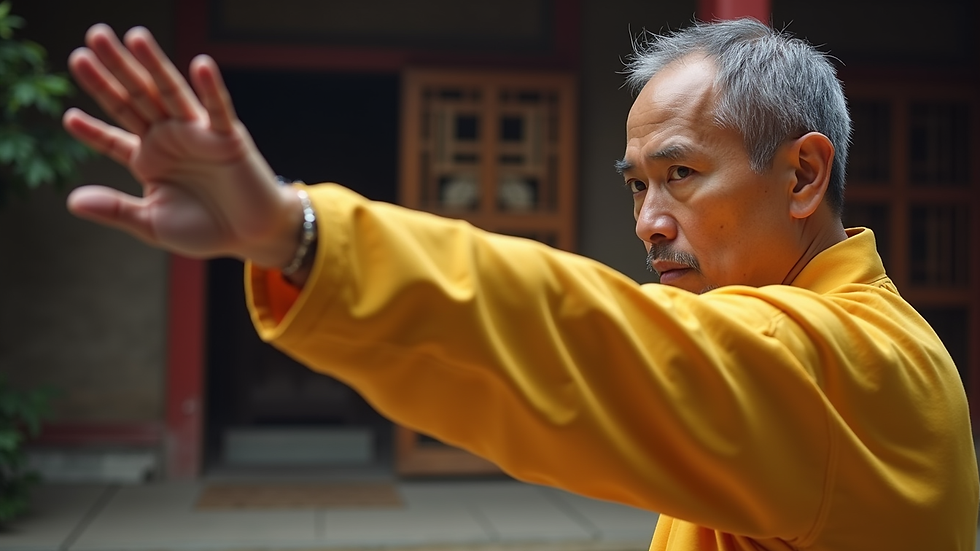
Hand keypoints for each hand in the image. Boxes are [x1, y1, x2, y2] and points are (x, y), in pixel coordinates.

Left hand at [64, 24, 301, 267]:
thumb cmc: (206, 229)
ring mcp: (196, 134)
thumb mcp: (153, 224)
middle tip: (90, 40)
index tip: (68, 117)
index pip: (113, 137)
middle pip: (135, 98)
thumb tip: (72, 201)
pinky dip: (211, 88)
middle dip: (113, 71)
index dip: (91, 129)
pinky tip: (200, 64)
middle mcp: (169, 139)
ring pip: (169, 93)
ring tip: (134, 36)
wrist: (252, 236)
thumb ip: (116, 210)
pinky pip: (218, 109)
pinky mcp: (227, 137)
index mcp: (149, 159)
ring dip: (153, 64)